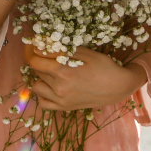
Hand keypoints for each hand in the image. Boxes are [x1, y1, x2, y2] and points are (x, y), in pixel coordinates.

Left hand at [25, 46, 146, 110]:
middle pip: (36, 71)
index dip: (32, 49)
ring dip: (39, 75)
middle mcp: (59, 88)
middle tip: (44, 53)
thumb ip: (61, 50)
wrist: (118, 87)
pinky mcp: (64, 108)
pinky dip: (42, 93)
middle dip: (37, 59)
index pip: (35, 60)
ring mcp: (60, 100)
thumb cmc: (103, 66)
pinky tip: (49, 85)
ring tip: (48, 69)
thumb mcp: (84, 53)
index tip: (34, 43)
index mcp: (63, 72)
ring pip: (36, 85)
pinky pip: (43, 102)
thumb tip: (40, 47)